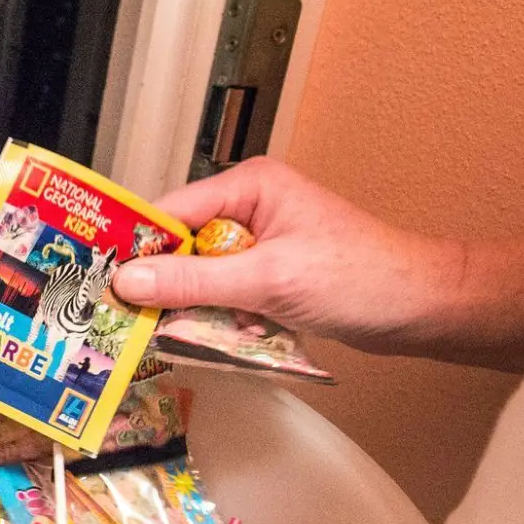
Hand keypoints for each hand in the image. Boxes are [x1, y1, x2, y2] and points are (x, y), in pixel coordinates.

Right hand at [111, 157, 464, 360]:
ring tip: (178, 335)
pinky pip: (224, 295)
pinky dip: (219, 318)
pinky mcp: (270, 275)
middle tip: (130, 321)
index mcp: (248, 186)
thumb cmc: (358, 279)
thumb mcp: (267, 280)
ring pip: (199, 277)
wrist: (422, 309)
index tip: (102, 285)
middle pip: (179, 248)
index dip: (136, 250)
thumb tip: (125, 281)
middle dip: (164, 286)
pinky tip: (221, 337)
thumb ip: (193, 281)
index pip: (170, 213)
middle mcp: (249, 207)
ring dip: (195, 308)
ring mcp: (260, 243)